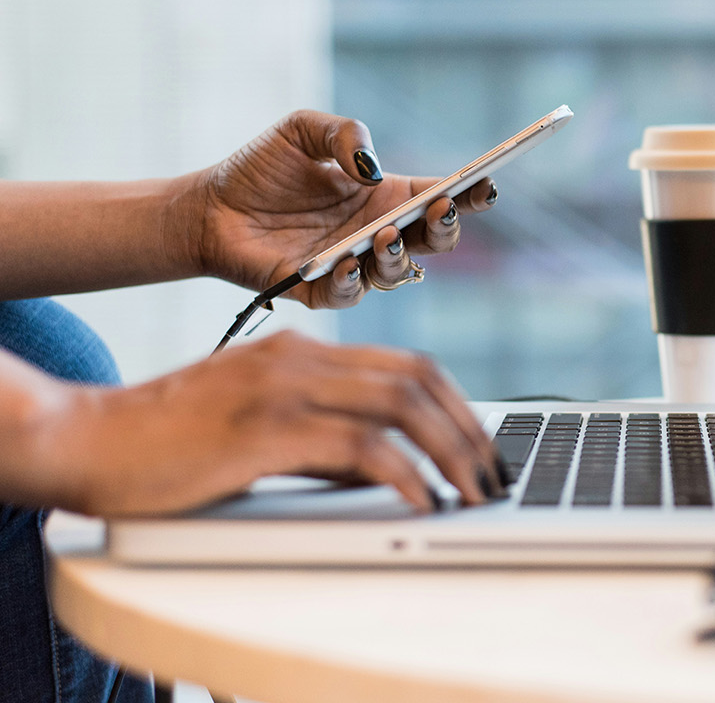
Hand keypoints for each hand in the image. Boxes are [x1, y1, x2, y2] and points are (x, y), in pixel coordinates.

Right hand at [43, 331, 501, 516]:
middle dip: (469, 428)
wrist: (85, 439)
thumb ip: (320, 437)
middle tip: (492, 473)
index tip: (481, 445)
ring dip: (451, 451)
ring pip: (401, 405)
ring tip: (473, 492)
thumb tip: (383, 469)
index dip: (457, 404)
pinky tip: (421, 501)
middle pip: (418, 378)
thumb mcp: (257, 426)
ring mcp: (283, 388)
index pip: (407, 364)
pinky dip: (404, 474)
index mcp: (301, 351)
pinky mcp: (265, 429)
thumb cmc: (166, 442)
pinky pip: (360, 447)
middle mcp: (300, 358)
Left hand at [188, 110, 497, 307]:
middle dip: (447, 227)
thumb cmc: (260, 168)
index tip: (485, 183)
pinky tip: (346, 261)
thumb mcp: (302, 130)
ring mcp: (352, 264)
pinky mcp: (318, 290)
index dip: (469, 193)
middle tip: (441, 209)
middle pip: (434, 241)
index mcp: (385, 196)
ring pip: (398, 272)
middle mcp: (377, 233)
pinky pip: (348, 294)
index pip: (440, 197)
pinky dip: (352, 281)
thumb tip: (371, 167)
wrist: (207, 207)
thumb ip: (343, 134)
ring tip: (385, 234)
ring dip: (399, 256)